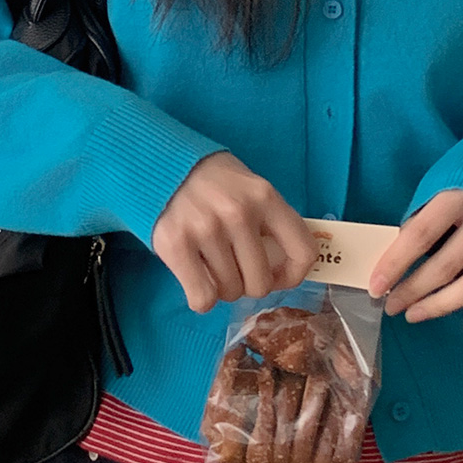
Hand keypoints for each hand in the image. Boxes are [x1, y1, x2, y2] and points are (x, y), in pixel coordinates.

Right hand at [151, 152, 315, 313]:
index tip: (278, 275)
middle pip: (261, 283)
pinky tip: (197, 280)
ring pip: (230, 292)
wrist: (160, 163)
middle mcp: (238, 212)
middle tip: (236, 269)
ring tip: (212, 266)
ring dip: (222, 288)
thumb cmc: (212, 183)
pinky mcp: (176, 245)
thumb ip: (269, 222)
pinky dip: (201, 298)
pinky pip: (203, 298)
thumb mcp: (250, 188)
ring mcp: (206, 229)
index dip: (293, 274)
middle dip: (249, 284)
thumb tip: (283, 268)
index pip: (303, 251)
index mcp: (265, 196)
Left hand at [369, 193, 462, 336]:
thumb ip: (430, 205)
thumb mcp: (451, 170)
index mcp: (462, 193)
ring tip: (415, 314)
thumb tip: (404, 243)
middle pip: (444, 267)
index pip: (421, 236)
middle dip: (413, 291)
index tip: (376, 287)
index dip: (395, 264)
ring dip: (440, 306)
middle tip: (392, 306)